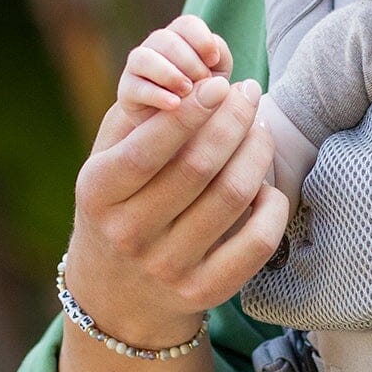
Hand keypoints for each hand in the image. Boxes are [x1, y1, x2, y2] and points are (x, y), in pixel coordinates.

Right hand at [64, 42, 287, 352]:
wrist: (117, 295)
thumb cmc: (119, 206)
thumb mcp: (106, 163)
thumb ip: (137, 119)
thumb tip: (194, 75)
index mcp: (98, 195)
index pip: (148, 150)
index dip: (191, 112)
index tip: (220, 83)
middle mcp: (129, 235)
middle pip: (199, 167)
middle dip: (234, 119)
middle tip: (250, 92)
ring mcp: (167, 268)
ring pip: (233, 197)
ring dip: (257, 151)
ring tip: (260, 127)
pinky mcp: (204, 293)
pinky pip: (257, 241)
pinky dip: (272, 204)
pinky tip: (266, 184)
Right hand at [117, 14, 232, 119]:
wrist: (184, 127)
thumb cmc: (205, 96)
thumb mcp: (219, 75)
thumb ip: (219, 58)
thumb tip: (212, 53)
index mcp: (181, 38)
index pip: (187, 24)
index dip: (202, 39)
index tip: (213, 61)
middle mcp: (155, 47)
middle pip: (166, 38)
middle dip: (189, 61)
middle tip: (202, 82)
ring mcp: (137, 68)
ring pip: (144, 57)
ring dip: (169, 73)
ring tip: (187, 91)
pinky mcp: (127, 92)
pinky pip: (135, 87)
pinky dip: (156, 95)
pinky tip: (175, 104)